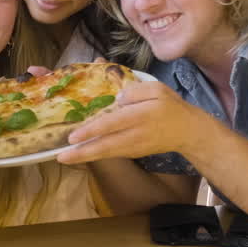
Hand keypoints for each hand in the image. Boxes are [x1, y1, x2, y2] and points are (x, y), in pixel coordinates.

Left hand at [57, 81, 200, 164]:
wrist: (187, 132)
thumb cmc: (170, 106)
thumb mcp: (157, 89)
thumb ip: (135, 90)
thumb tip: (116, 99)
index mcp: (140, 116)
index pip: (112, 124)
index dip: (92, 131)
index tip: (73, 136)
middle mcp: (134, 135)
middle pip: (105, 146)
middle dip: (82, 153)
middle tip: (60, 157)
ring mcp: (133, 147)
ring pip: (106, 153)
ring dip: (84, 156)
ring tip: (64, 158)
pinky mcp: (132, 153)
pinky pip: (111, 153)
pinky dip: (95, 154)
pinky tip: (80, 153)